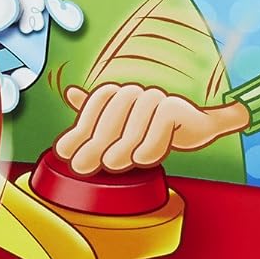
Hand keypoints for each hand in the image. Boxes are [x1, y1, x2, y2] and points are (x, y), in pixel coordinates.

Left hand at [54, 84, 248, 174]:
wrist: (195, 125)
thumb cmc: (153, 126)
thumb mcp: (122, 122)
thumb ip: (97, 112)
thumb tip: (70, 92)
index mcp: (118, 93)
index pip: (94, 108)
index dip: (78, 130)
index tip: (64, 152)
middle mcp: (134, 92)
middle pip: (110, 119)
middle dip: (93, 145)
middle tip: (80, 166)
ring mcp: (155, 98)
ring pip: (134, 127)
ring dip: (121, 149)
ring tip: (111, 165)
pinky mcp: (175, 108)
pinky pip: (160, 128)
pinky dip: (151, 146)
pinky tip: (143, 160)